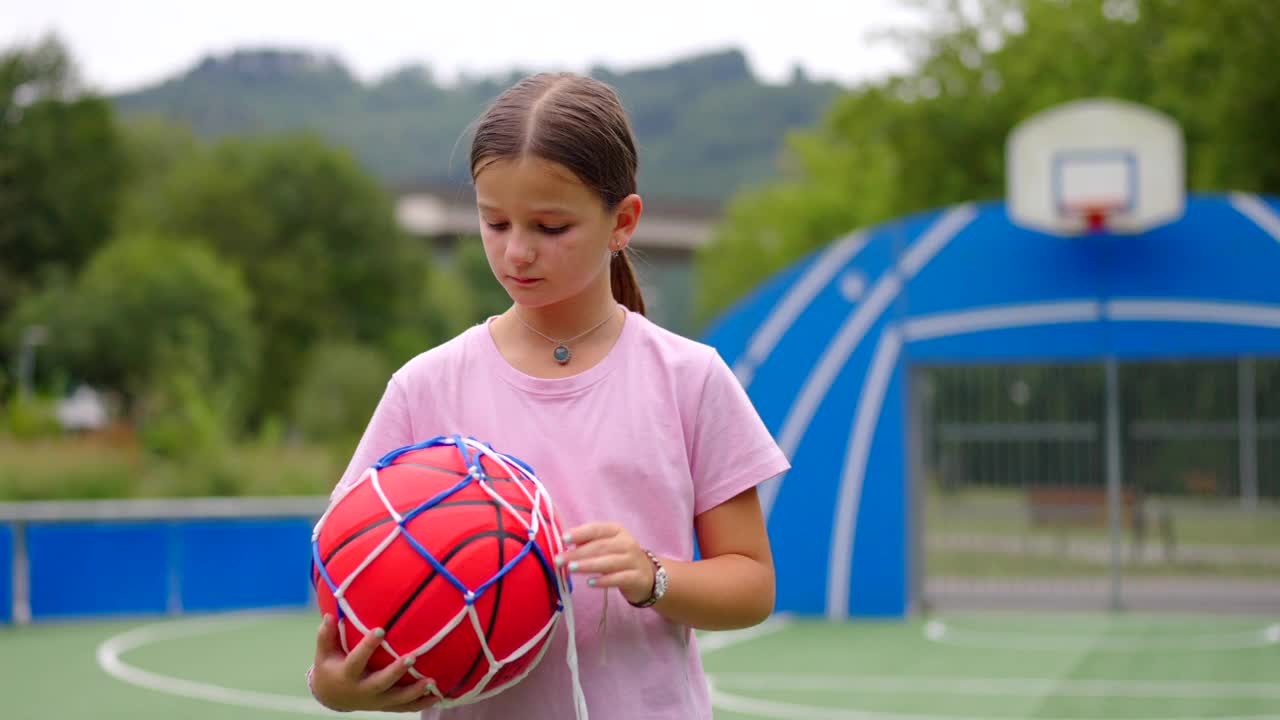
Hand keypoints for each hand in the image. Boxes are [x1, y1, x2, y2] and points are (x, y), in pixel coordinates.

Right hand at [310, 614, 439, 712]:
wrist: (333, 697)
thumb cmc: (330, 667)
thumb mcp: (323, 653)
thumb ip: (326, 636)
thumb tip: (329, 615)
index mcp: (347, 675)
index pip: (357, 660)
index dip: (367, 646)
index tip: (380, 630)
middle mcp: (362, 690)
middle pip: (381, 682)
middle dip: (396, 671)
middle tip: (412, 656)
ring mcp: (375, 700)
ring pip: (396, 699)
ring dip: (414, 692)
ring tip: (431, 681)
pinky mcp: (385, 705)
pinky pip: (404, 708)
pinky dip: (420, 703)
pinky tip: (436, 696)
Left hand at [555, 522, 655, 605]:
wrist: (646, 576)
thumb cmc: (619, 557)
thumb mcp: (606, 545)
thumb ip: (588, 543)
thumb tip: (566, 545)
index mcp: (617, 530)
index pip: (597, 529)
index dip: (580, 533)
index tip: (564, 539)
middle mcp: (627, 542)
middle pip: (600, 546)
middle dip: (578, 553)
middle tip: (560, 559)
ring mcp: (633, 560)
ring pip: (609, 562)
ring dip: (588, 565)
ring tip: (571, 569)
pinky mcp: (637, 577)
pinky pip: (618, 578)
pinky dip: (603, 581)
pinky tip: (590, 583)